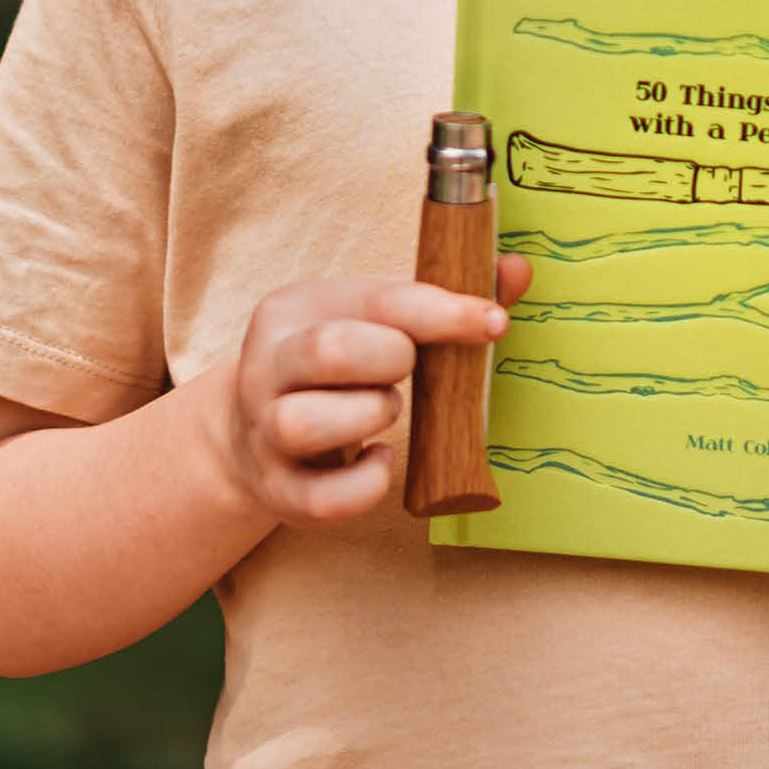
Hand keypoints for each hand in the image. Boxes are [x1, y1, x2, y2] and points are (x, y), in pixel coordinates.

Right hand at [220, 255, 530, 526]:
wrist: (250, 432)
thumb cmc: (336, 368)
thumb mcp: (372, 320)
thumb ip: (445, 297)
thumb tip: (518, 270)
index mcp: (296, 307)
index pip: (378, 300)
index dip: (445, 312)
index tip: (496, 322)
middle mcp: (267, 364)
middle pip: (330, 350)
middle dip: (393, 360)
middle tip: (406, 371)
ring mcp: (263, 430)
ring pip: (306, 422)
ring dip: (369, 416)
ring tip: (385, 411)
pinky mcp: (275, 490)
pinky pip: (321, 499)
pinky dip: (366, 487)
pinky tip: (380, 462)